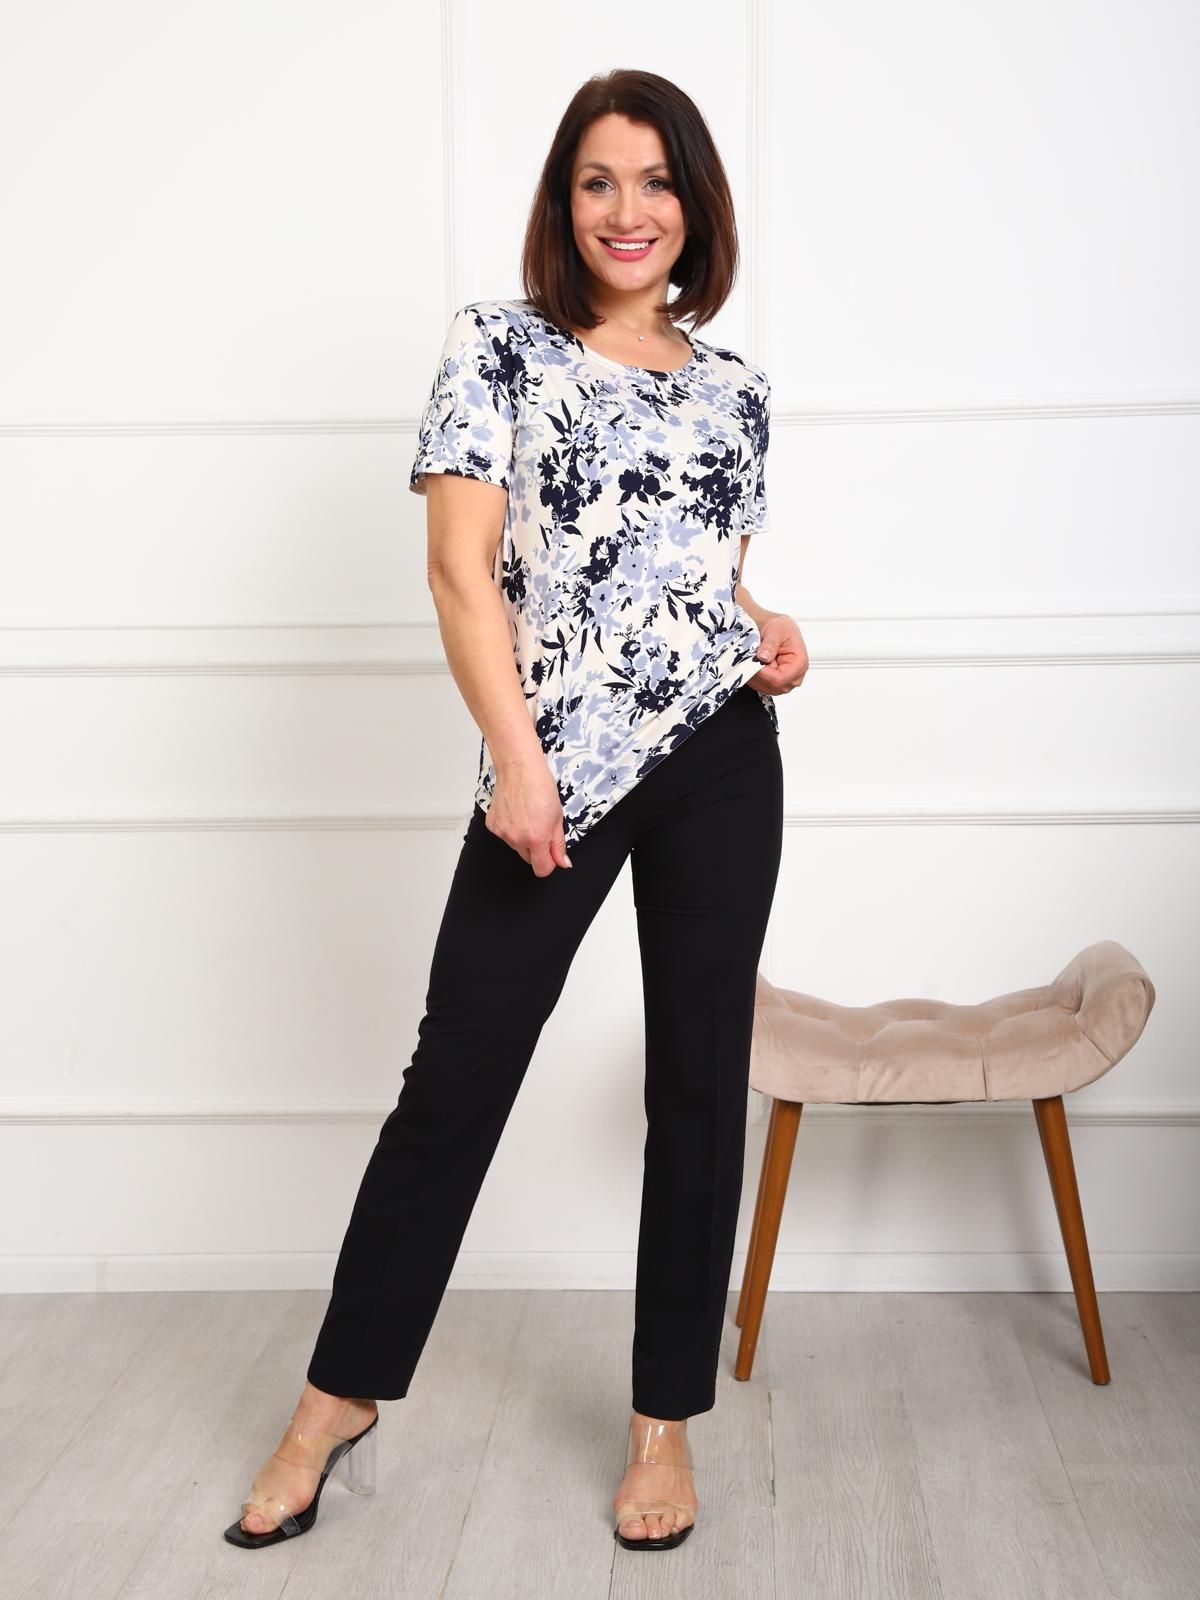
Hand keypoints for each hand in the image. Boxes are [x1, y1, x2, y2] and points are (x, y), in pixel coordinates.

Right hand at [486, 757, 573, 876]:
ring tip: (527, 816)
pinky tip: (515, 812)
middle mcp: (517, 839)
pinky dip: (511, 829)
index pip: (542, 870)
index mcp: (536, 839)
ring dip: (523, 838)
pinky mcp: (492, 825)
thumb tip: (563, 863)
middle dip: (537, 849)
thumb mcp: (557, 817)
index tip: (552, 853)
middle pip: (529, 859)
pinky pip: (505, 835)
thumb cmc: (540, 787)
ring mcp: (502, 833)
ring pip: (516, 847)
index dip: (549, 863)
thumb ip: (558, 844)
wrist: (518, 768)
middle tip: (540, 827)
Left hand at [745, 613, 807, 694]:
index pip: (779, 679)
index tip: (752, 662)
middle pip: (773, 686)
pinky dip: (754, 677)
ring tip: (752, 660)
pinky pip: (762, 687)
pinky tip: (753, 665)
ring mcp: (786, 682)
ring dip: (755, 676)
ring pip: (766, 688)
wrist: (775, 628)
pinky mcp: (777, 684)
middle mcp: (795, 676)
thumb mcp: (775, 629)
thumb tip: (764, 657)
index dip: (762, 673)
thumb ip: (770, 644)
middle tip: (750, 659)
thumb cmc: (780, 627)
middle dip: (758, 674)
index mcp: (800, 663)